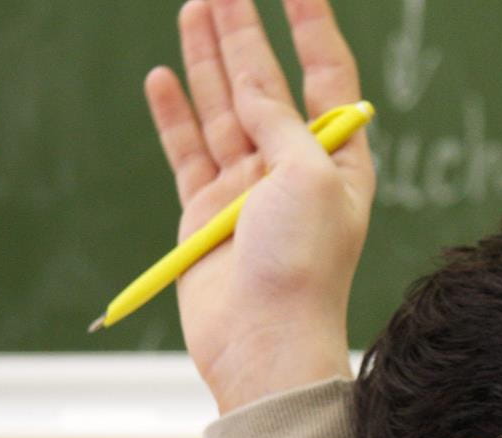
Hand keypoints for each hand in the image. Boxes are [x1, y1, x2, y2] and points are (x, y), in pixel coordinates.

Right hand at [144, 0, 373, 412]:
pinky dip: (173, 113)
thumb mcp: (309, 177)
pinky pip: (186, 149)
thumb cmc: (305, 265)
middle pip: (265, 83)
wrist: (264, 340)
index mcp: (338, 158)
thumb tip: (253, 87)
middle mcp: (293, 168)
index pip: (327, 76)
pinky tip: (163, 75)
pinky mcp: (204, 212)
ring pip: (221, 108)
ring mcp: (246, 189)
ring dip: (206, 58)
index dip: (311, 27)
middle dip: (244, 32)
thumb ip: (281, 123)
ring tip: (194, 7)